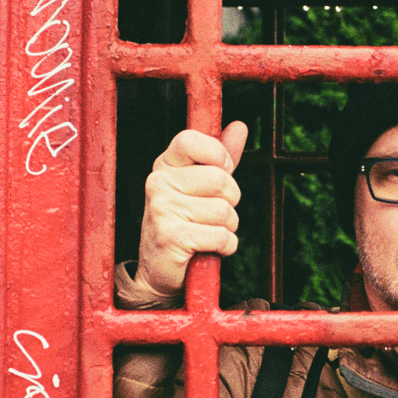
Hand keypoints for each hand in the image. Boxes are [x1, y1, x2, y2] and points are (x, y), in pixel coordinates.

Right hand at [135, 122, 247, 297]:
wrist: (159, 271)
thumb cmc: (183, 224)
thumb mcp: (200, 186)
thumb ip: (220, 157)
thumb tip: (239, 126)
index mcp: (165, 165)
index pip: (192, 140)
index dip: (218, 156)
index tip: (220, 171)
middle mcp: (158, 182)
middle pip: (221, 180)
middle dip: (230, 202)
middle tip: (212, 215)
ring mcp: (162, 209)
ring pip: (225, 211)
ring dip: (228, 228)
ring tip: (207, 233)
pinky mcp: (171, 237)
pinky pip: (221, 237)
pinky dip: (225, 247)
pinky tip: (207, 249)